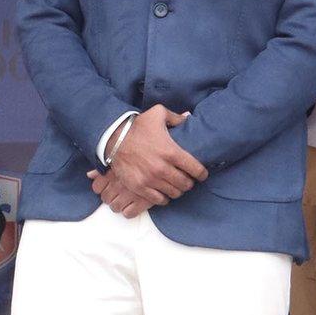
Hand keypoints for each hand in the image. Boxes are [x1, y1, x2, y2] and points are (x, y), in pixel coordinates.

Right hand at [89, 107, 207, 217]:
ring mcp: (151, 179)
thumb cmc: (137, 127)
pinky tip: (164, 191)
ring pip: (174, 193)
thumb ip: (175, 117)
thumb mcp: (157, 114)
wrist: (113, 139)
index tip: (201, 174)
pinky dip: (164, 198)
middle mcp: (163, 168)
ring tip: (175, 185)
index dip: (202, 173)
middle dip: (189, 182)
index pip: (196, 169)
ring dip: (177, 190)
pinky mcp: (140, 187)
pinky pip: (159, 200)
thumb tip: (188, 118)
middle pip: (186, 184)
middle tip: (187, 178)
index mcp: (171, 151)